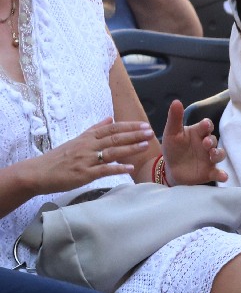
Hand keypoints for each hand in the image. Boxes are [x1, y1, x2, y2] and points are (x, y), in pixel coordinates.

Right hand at [29, 117, 152, 192]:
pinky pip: (103, 170)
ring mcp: (86, 160)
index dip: (128, 126)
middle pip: (114, 138)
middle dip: (134, 134)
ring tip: (145, 145)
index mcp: (87, 138)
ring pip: (111, 152)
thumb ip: (95, 130)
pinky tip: (129, 168)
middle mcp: (88, 146)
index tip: (144, 124)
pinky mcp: (83, 174)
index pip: (111, 129)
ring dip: (130, 148)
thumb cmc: (59, 158)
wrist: (37, 172)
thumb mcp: (77, 140)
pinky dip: (117, 168)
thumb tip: (110, 118)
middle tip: (150, 132)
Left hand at [160, 100, 228, 184]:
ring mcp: (209, 158)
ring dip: (218, 154)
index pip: (206, 125)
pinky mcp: (209, 172)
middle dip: (211, 141)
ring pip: (219, 154)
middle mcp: (206, 145)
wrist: (171, 169)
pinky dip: (222, 174)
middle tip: (206, 143)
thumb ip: (175, 118)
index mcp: (198, 133)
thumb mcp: (171, 133)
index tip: (204, 126)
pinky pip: (218, 172)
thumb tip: (176, 101)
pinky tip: (223, 176)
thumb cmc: (173, 149)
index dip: (206, 125)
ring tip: (212, 155)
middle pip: (214, 140)